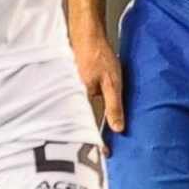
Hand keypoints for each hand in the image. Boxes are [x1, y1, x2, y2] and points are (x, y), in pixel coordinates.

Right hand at [70, 26, 124, 151]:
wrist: (86, 34)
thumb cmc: (99, 54)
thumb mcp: (113, 81)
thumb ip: (114, 105)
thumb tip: (118, 128)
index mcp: (82, 98)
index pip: (90, 127)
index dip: (98, 142)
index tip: (106, 155)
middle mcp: (72, 97)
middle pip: (81, 123)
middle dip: (90, 137)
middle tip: (101, 150)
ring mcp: (70, 92)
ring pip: (78, 113)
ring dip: (86, 124)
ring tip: (95, 137)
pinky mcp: (71, 87)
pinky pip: (78, 104)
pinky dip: (84, 112)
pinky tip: (89, 115)